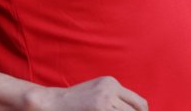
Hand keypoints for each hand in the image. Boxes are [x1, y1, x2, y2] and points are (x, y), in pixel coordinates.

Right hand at [25, 76, 147, 110]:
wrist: (52, 102)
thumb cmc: (75, 102)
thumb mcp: (97, 92)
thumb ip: (115, 99)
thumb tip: (136, 109)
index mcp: (112, 83)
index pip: (138, 102)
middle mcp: (111, 89)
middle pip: (135, 110)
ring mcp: (104, 99)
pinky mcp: (99, 109)